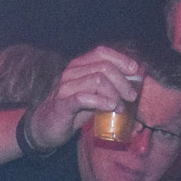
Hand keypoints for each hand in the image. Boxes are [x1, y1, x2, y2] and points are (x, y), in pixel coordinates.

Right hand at [24, 46, 142, 151]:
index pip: (101, 52)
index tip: (136, 71)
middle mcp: (71, 72)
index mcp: (79, 66)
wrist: (44, 127)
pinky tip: (110, 107)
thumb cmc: (72, 110)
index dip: (121, 59)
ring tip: (120, 106)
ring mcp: (65, 87)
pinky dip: (101, 102)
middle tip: (131, 96)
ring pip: (97, 80)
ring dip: (114, 93)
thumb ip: (109, 88)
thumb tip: (136, 86)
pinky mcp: (62, 104)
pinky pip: (84, 98)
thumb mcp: (92, 95)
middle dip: (123, 81)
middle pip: (103, 67)